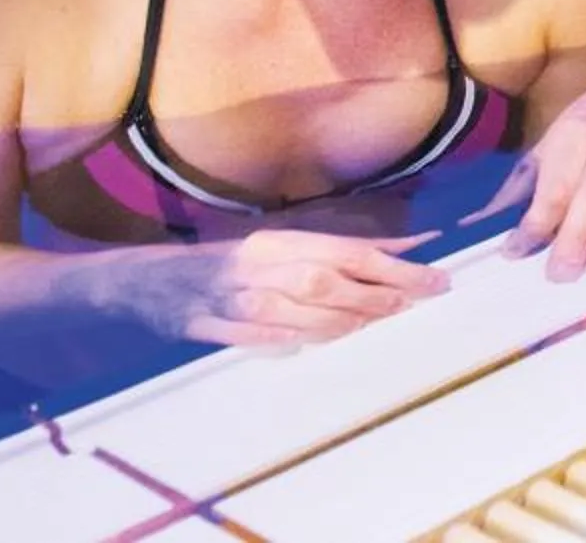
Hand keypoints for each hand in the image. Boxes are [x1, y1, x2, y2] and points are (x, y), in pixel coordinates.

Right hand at [116, 227, 448, 347]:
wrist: (152, 280)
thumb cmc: (233, 265)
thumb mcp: (283, 249)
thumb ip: (337, 251)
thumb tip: (404, 251)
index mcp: (279, 241)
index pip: (348, 252)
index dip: (395, 266)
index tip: (433, 277)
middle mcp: (258, 265)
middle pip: (324, 279)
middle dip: (372, 293)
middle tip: (411, 302)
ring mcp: (232, 296)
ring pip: (291, 308)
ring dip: (334, 318)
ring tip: (369, 324)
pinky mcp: (207, 325)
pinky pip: (248, 334)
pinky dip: (278, 339)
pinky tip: (307, 343)